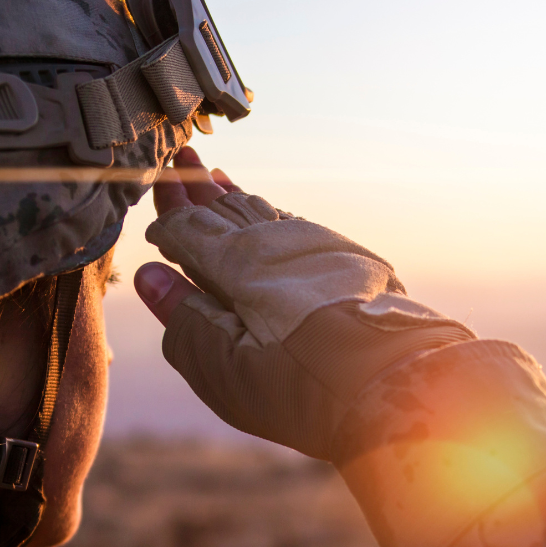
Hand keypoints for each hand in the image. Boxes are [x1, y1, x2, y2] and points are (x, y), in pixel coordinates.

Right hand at [131, 146, 473, 460]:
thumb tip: (150, 277)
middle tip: (183, 160)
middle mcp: (277, 241)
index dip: (168, 219)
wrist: (395, 382)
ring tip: (218, 179)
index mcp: (237, 263)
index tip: (155, 211)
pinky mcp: (352, 260)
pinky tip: (271, 216)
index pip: (189, 228)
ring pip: (265, 212)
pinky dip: (273, 217)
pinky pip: (298, 226)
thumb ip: (183, 318)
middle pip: (227, 209)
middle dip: (199, 189)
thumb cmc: (301, 386)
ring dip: (237, 197)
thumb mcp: (224, 367)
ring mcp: (318, 246)